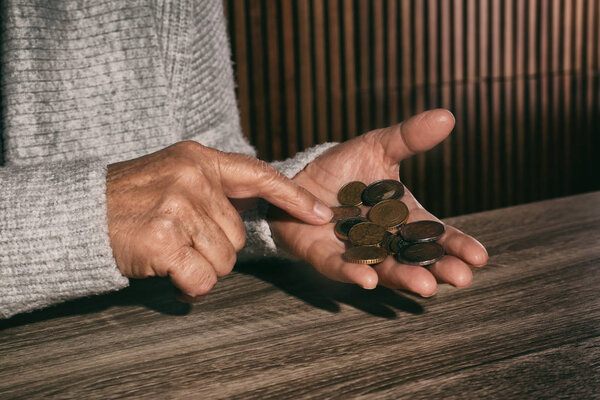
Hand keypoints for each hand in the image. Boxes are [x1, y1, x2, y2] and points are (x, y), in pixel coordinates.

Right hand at [106, 141, 331, 300]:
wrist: (80, 214)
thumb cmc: (130, 200)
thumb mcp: (173, 175)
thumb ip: (213, 187)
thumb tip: (254, 209)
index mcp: (199, 159)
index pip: (259, 175)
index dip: (293, 196)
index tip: (320, 213)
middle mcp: (192, 178)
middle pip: (238, 236)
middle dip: (215, 249)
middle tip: (181, 240)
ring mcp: (178, 207)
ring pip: (224, 261)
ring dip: (201, 267)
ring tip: (170, 252)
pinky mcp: (165, 240)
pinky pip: (202, 279)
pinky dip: (189, 287)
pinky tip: (168, 272)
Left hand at [269, 109, 487, 296]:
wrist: (301, 176)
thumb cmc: (344, 168)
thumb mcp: (378, 146)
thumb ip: (409, 137)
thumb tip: (446, 116)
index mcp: (402, 217)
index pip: (435, 234)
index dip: (457, 245)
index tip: (480, 257)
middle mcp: (384, 240)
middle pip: (416, 258)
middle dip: (438, 269)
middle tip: (461, 278)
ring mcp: (356, 251)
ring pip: (384, 268)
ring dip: (403, 277)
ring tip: (425, 287)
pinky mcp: (325, 255)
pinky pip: (340, 267)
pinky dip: (354, 272)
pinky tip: (368, 279)